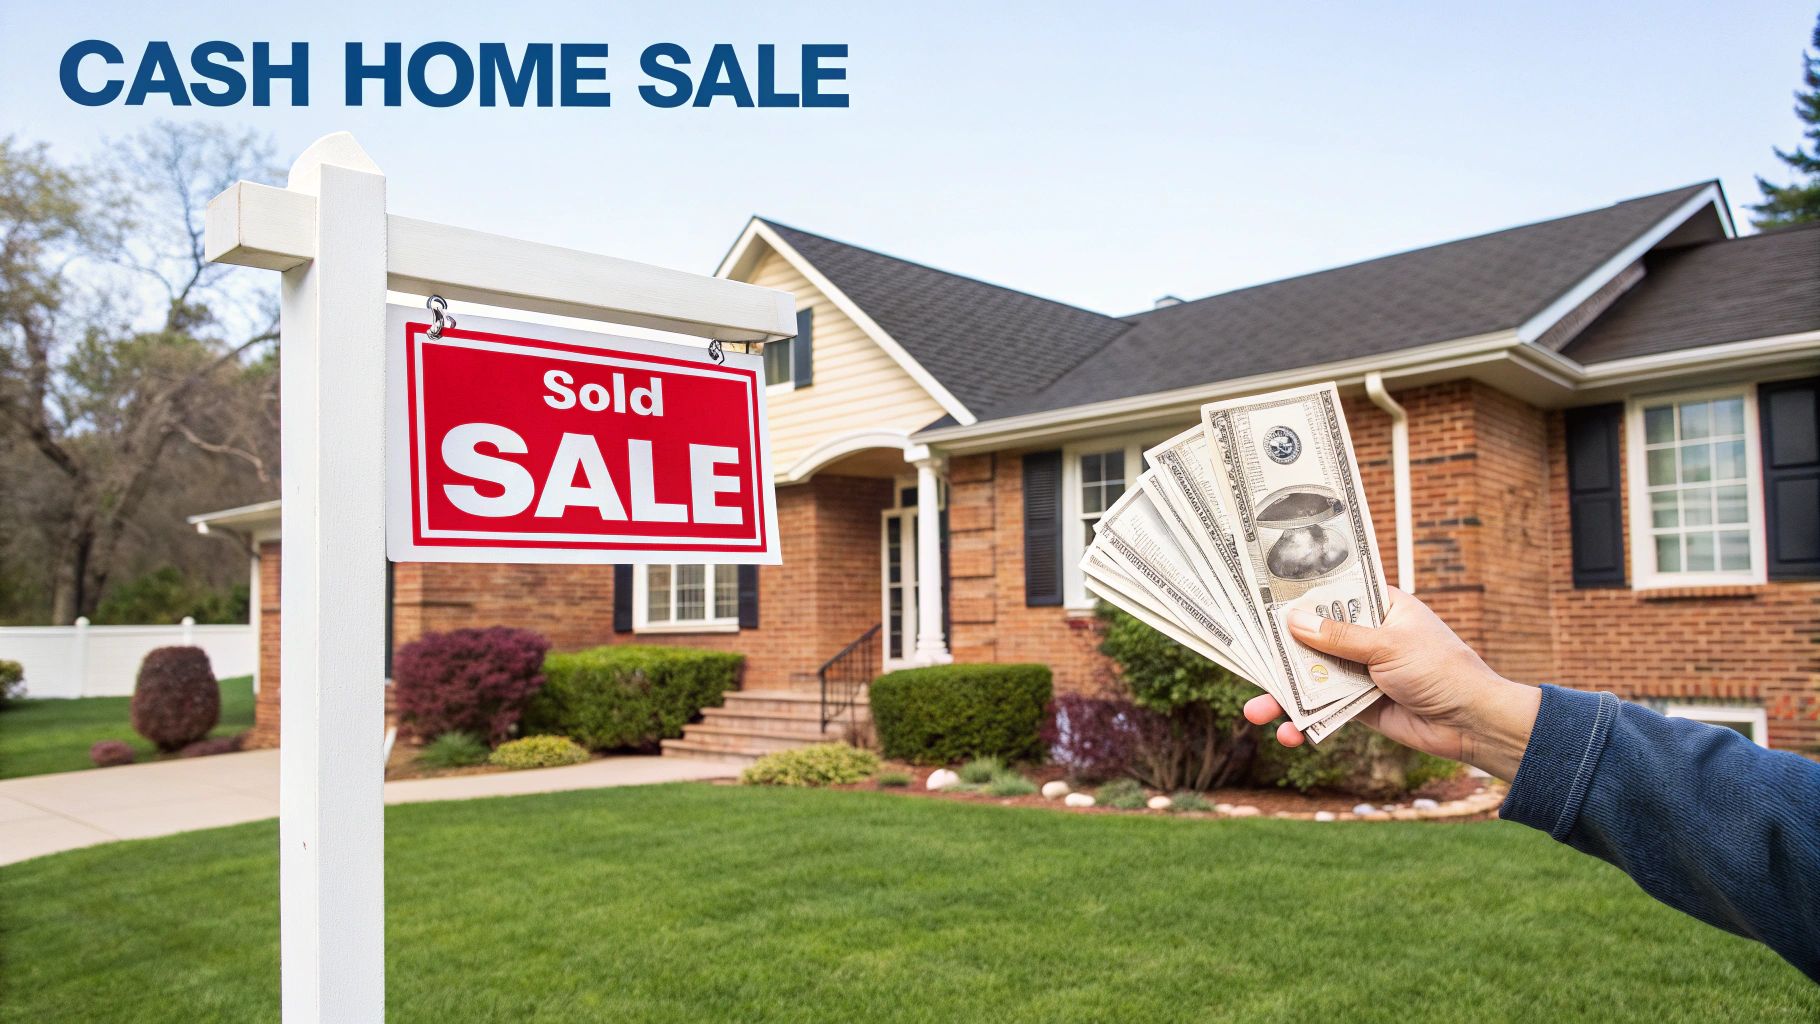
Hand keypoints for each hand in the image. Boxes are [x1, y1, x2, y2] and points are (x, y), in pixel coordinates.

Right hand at [1241, 587, 1541, 779]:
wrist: (1472, 724)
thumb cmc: (1441, 670)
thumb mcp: (1388, 646)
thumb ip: (1338, 637)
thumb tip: (1292, 621)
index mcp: (1380, 606)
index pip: (1332, 593)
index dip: (1297, 596)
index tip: (1259, 597)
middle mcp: (1367, 635)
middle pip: (1312, 639)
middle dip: (1278, 655)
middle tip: (1244, 660)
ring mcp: (1361, 670)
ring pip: (1312, 678)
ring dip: (1283, 696)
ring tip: (1254, 713)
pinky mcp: (1360, 705)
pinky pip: (1323, 709)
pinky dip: (1305, 722)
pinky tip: (1289, 735)